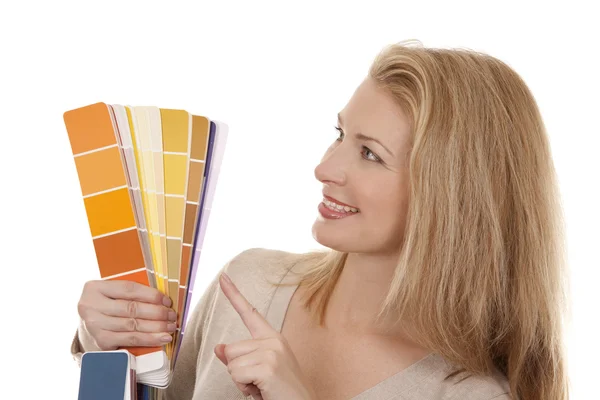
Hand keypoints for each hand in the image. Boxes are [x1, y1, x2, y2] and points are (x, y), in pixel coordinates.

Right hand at [77, 280, 176, 350]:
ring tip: (170, 327)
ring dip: (156, 326)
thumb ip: (131, 293)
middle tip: (172, 315)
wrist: (87, 331)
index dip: (151, 294)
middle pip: (131, 308)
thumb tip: (162, 299)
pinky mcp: (100, 342)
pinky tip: (162, 338)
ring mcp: (94, 325)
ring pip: (133, 325)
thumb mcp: (111, 295)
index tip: (167, 300)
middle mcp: (91, 306)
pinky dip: (149, 339)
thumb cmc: (106, 308)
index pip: (129, 289)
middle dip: (157, 312)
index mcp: (95, 288)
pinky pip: (130, 339)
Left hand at [214, 272, 318, 399]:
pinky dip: (243, 387)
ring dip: (240, 381)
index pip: (250, 313)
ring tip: (261, 387)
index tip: (223, 276)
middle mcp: (274, 340)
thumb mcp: (257, 373)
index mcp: (273, 339)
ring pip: (231, 362)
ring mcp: (272, 351)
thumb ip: (238, 359)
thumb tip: (218, 348)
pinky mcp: (269, 366)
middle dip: (236, 370)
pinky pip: (236, 373)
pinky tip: (261, 390)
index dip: (234, 294)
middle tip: (258, 382)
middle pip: (230, 348)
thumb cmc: (281, 394)